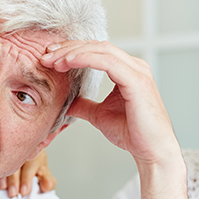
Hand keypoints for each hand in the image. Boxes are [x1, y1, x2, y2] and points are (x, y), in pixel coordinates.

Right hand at [0, 149, 56, 196]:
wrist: (26, 152)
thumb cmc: (35, 166)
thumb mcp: (44, 173)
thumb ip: (49, 182)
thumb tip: (47, 186)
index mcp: (36, 155)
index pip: (31, 165)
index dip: (27, 179)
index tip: (24, 191)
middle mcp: (24, 151)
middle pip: (17, 163)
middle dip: (14, 180)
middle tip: (13, 193)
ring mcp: (12, 151)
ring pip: (7, 162)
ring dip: (5, 176)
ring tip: (4, 189)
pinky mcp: (2, 154)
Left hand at [40, 41, 180, 167]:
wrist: (152, 151)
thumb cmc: (133, 134)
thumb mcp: (100, 115)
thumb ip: (85, 105)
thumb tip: (67, 102)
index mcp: (127, 71)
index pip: (96, 52)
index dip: (72, 51)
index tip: (50, 58)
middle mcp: (134, 66)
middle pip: (97, 46)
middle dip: (69, 48)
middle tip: (46, 55)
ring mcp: (137, 71)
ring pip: (101, 50)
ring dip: (73, 52)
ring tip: (53, 60)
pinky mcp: (136, 80)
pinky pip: (107, 62)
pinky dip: (85, 59)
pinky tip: (68, 62)